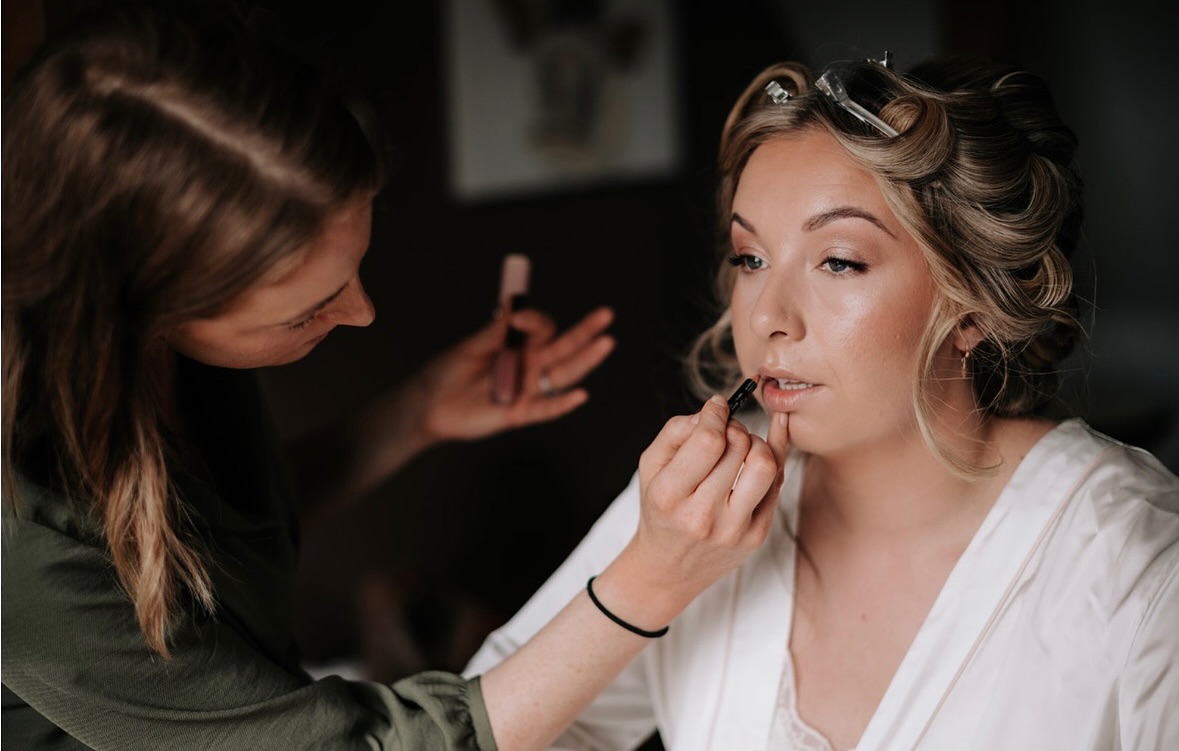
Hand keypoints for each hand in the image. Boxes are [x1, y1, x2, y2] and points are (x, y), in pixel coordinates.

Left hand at [414, 305, 614, 441]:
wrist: (428, 405)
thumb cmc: (447, 372)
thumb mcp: (470, 347)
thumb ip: (494, 332)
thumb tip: (513, 305)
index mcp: (518, 344)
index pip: (541, 329)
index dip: (534, 321)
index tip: (517, 318)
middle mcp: (529, 364)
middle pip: (564, 347)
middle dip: (585, 331)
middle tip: (606, 315)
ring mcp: (528, 388)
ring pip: (563, 374)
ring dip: (585, 359)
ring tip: (605, 343)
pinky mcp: (521, 413)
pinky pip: (547, 409)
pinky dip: (563, 403)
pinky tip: (580, 395)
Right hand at [592, 397, 789, 628]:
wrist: (668, 569)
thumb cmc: (660, 509)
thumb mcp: (651, 467)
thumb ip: (676, 431)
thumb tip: (714, 410)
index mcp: (669, 495)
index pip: (708, 441)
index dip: (717, 414)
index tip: (717, 406)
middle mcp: (703, 515)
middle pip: (738, 447)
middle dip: (734, 426)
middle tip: (726, 429)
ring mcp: (734, 529)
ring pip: (766, 464)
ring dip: (757, 442)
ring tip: (741, 445)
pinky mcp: (756, 535)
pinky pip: (778, 484)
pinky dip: (775, 456)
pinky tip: (770, 440)